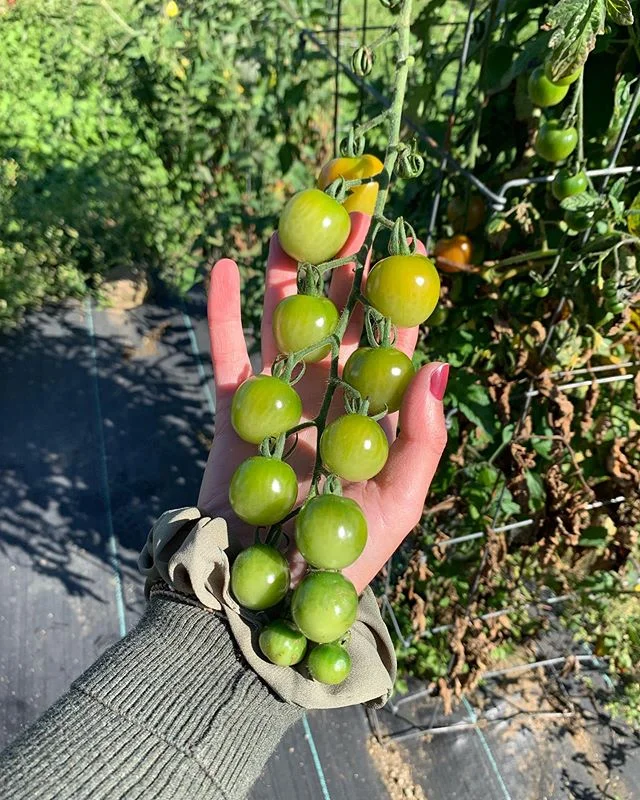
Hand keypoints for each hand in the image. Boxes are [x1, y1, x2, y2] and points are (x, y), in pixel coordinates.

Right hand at [198, 213, 447, 592]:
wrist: (269, 593)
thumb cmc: (345, 556)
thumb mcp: (399, 503)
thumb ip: (421, 439)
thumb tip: (437, 366)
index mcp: (369, 416)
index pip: (388, 345)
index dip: (398, 297)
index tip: (407, 247)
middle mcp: (326, 398)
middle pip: (337, 319)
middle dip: (347, 266)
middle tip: (355, 210)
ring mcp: (278, 400)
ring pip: (283, 323)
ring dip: (290, 272)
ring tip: (297, 219)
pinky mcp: (234, 411)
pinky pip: (225, 353)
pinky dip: (222, 311)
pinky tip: (226, 265)